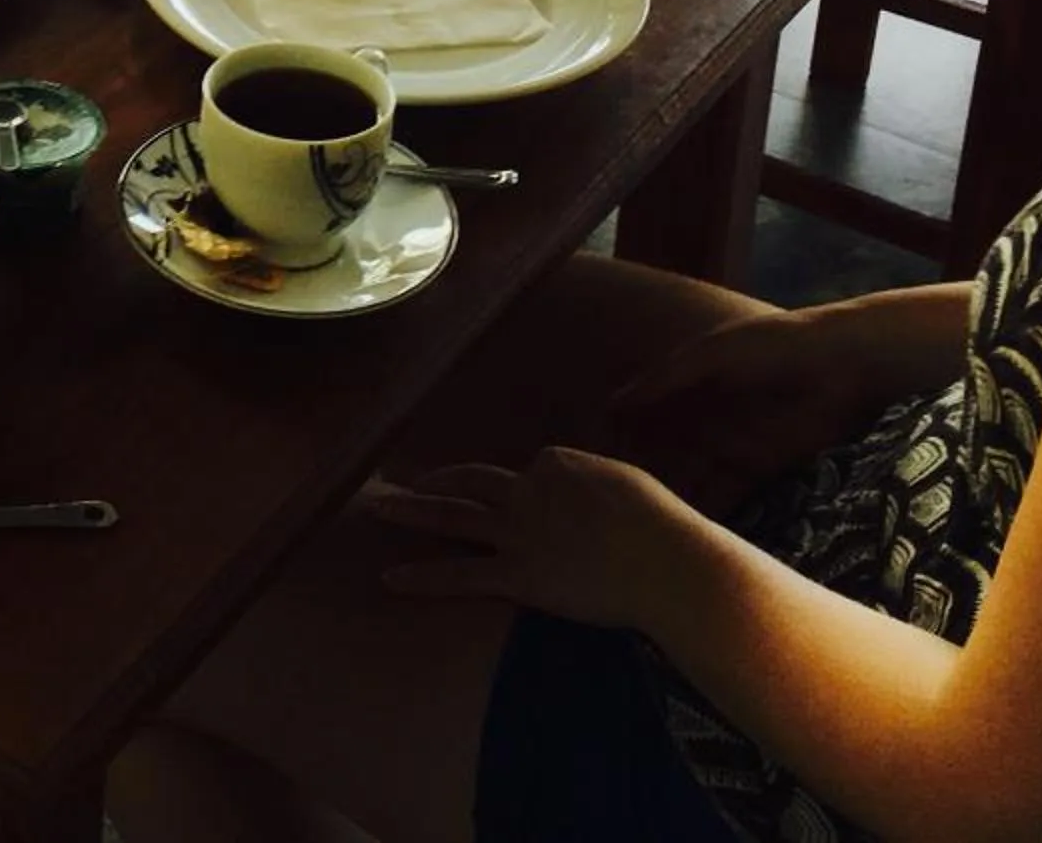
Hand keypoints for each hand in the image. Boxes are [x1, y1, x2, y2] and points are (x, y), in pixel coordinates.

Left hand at [366, 450, 688, 628]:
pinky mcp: (516, 575)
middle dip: (434, 481)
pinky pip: (459, 573)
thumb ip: (597, 485)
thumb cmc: (664, 528)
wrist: (667, 564)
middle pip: (471, 480)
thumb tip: (591, 494)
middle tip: (402, 482)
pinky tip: (390, 578)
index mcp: (558, 463)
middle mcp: (528, 490)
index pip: (532, 472)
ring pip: (452, 516)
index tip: (548, 511)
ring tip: (374, 507)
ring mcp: (518, 532)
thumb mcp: (629, 486)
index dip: (535, 492)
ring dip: (410, 511)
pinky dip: (422, 576)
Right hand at [605, 306, 888, 518]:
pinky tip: (682, 528)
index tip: (596, 458)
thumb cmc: (777, 346)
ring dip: (668, 494)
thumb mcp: (714, 352)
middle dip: (638, 471)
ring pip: (688, 475)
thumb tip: (613, 403)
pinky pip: (725, 494)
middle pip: (660, 448)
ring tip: (642, 520)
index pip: (640, 411)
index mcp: (688, 380)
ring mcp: (730, 443)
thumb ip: (666, 377)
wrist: (847, 366)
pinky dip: (704, 509)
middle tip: (614, 500)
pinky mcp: (760, 469)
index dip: (617, 434)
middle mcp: (704, 414)